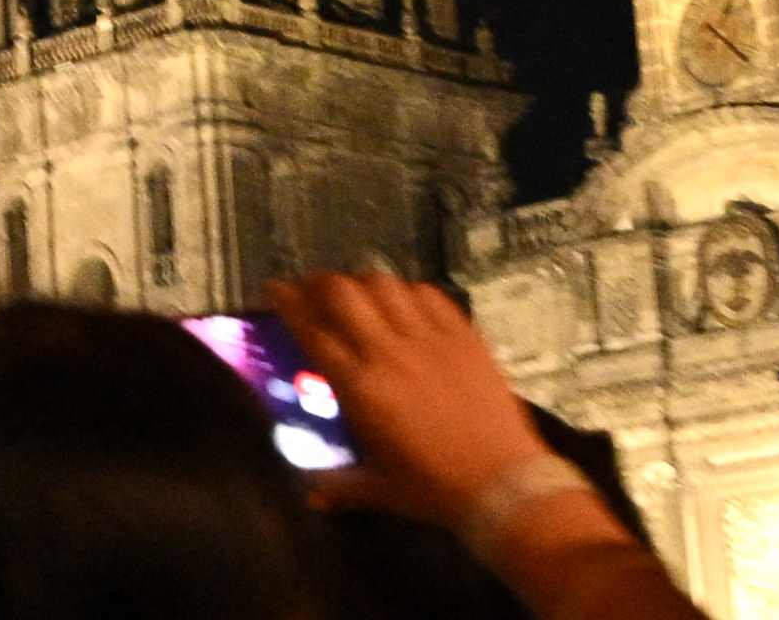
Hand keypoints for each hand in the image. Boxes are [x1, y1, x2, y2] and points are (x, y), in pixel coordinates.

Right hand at [265, 272, 580, 547]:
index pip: (313, 331)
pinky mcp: (464, 335)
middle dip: (320, 282)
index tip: (275, 289)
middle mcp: (389, 352)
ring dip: (362, 282)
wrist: (503, 483)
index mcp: (361, 388)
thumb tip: (310, 495)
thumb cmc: (435, 489)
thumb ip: (340, 487)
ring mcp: (429, 339)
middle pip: (343, 293)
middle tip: (312, 289)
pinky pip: (429, 295)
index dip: (288, 303)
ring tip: (357, 292)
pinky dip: (409, 291)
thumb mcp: (381, 489)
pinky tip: (404, 301)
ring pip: (384, 285)